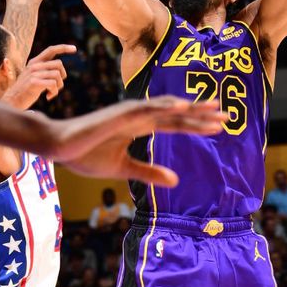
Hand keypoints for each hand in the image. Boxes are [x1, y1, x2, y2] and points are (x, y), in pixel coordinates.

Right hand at [2, 44, 75, 109]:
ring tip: (51, 93)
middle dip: (63, 76)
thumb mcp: (35, 77)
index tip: (75, 49)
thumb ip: (45, 72)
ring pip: (58, 75)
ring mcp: (33, 73)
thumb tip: (61, 73)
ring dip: (58, 87)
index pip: (51, 50)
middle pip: (59, 64)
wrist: (12, 101)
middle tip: (57, 86)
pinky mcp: (34, 82)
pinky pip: (53, 84)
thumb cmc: (26, 91)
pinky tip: (48, 97)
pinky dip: (54, 92)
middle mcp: (34, 65)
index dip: (63, 48)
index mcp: (35, 62)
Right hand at [49, 96, 227, 186]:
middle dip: (202, 114)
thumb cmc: (86, 156)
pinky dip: (164, 106)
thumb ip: (149, 172)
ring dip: (190, 108)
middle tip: (227, 115)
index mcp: (140, 126)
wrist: (59, 148)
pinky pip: (145, 109)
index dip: (197, 124)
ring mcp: (130, 113)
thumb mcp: (124, 169)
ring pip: (166, 109)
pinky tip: (182, 105)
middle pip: (177, 114)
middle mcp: (139, 116)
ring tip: (213, 108)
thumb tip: (176, 181)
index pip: (175, 124)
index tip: (219, 126)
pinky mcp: (119, 115)